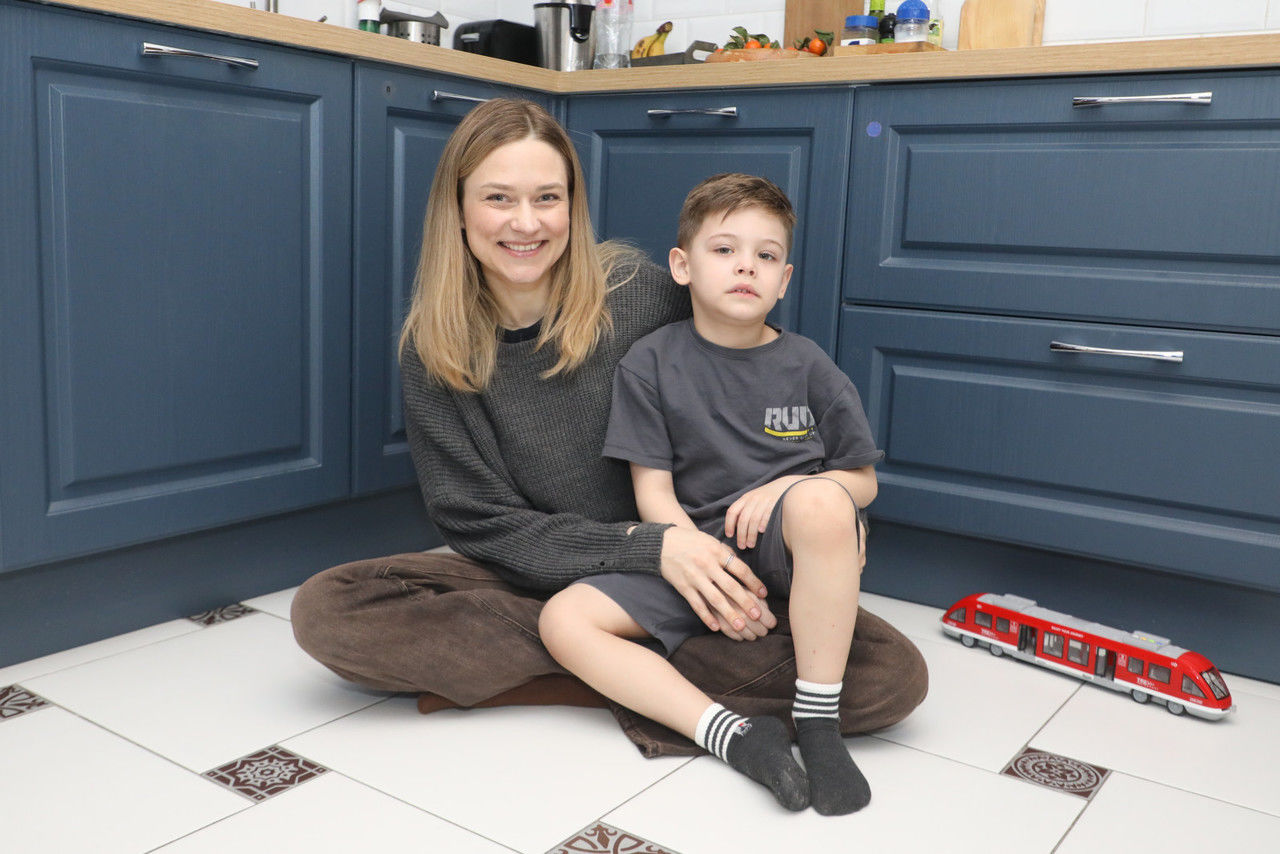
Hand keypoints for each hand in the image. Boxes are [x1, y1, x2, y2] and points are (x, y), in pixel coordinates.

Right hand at [659, 526, 775, 639]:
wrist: (661, 543)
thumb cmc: (690, 541)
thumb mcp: (710, 541)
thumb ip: (726, 554)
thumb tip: (743, 568)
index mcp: (717, 551)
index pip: (740, 569)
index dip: (753, 582)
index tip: (764, 594)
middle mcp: (707, 565)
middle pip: (730, 586)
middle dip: (746, 602)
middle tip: (758, 615)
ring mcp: (694, 577)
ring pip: (715, 599)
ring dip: (729, 614)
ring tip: (740, 627)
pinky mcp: (683, 587)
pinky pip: (697, 605)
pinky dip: (706, 617)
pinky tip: (716, 627)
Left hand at [724, 476, 802, 549]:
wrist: (784, 486)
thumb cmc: (765, 497)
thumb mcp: (751, 499)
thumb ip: (743, 510)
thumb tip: (734, 528)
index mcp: (745, 498)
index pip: (732, 511)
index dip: (729, 524)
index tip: (729, 535)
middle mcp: (753, 498)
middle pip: (743, 519)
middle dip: (741, 535)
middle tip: (741, 546)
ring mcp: (764, 500)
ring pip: (754, 520)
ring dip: (751, 534)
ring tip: (750, 545)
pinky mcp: (775, 503)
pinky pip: (767, 515)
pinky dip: (763, 524)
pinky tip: (762, 532)